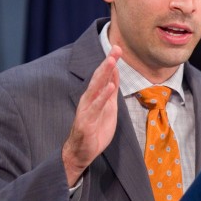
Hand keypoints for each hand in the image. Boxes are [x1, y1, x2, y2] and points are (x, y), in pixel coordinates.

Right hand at [62, 47, 121, 185]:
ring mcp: (86, 110)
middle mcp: (88, 100)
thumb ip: (110, 91)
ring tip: (111, 61)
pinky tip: (111, 87)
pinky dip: (103, 96)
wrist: (82, 152)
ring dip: (103, 74)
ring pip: (95, 89)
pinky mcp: (86, 121)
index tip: (118, 47)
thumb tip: (115, 73)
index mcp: (94, 96)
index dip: (110, 62)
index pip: (103, 76)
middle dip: (107, 63)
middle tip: (115, 49)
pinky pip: (96, 107)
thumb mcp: (108, 107)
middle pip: (98, 78)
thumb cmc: (95, 129)